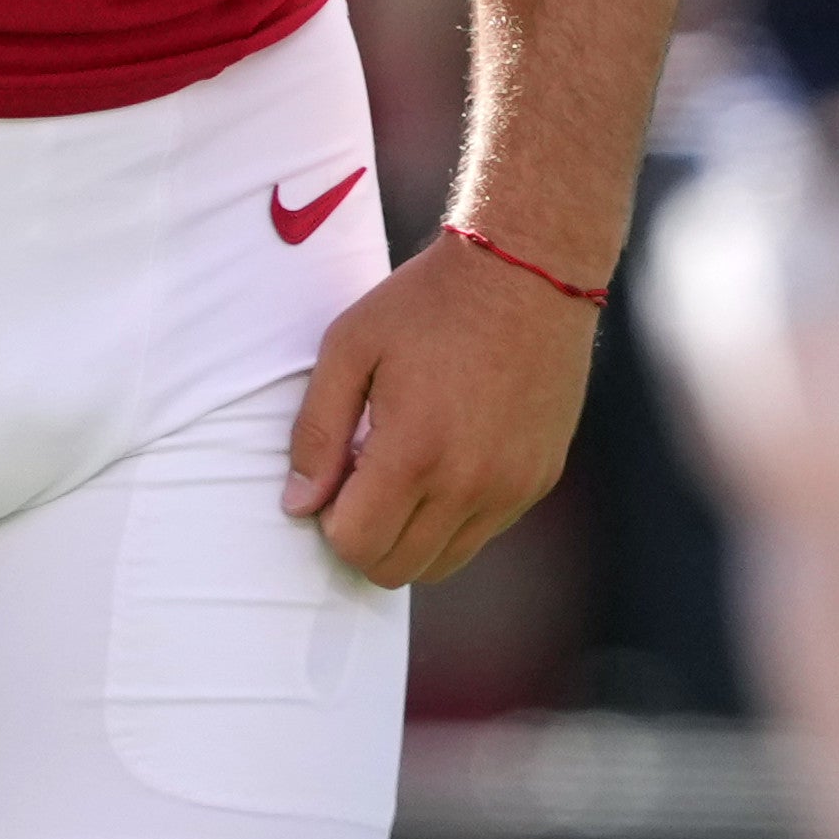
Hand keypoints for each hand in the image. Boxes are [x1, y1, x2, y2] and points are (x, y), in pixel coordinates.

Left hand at [283, 231, 597, 587]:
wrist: (528, 270)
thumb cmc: (428, 302)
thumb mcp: (350, 346)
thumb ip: (317, 431)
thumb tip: (298, 504)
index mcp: (415, 453)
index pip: (356, 545)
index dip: (332, 520)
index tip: (337, 474)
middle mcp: (469, 485)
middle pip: (396, 569)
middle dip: (366, 537)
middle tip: (364, 477)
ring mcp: (511, 488)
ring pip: (442, 563)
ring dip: (410, 535)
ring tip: (405, 470)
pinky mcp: (539, 479)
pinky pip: (483, 531)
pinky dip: (455, 516)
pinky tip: (448, 456)